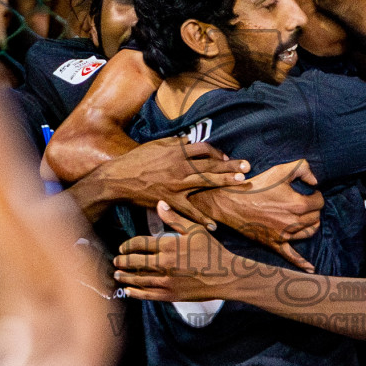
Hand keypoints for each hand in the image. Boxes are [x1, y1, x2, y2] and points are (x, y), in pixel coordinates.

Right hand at [100, 137, 250, 228]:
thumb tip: (188, 140)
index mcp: (176, 152)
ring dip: (225, 182)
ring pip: (206, 182)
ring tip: (242, 183)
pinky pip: (189, 210)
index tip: (226, 157)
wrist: (118, 179)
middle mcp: (180, 166)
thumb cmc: (135, 161)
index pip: (204, 148)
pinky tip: (214, 225)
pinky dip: (201, 219)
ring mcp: (176, 184)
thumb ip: (173, 142)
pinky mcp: (170, 200)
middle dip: (231, 165)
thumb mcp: (154, 145)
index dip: (217, 152)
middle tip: (247, 167)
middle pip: (211, 164)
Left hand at [115, 201, 239, 301]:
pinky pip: (148, 294)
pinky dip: (135, 292)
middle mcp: (164, 264)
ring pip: (138, 279)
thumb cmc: (212, 251)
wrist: (226, 276)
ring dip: (125, 276)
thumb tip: (159, 203)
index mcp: (169, 246)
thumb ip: (175, 218)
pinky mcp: (171, 295)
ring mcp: (167, 281)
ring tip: (117, 274)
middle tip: (115, 261)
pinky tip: (128, 290)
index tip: (122, 247)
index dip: (127, 245)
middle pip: (135, 262)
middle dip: (122, 261)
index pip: (139, 244)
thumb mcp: (196, 230)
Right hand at [196, 159, 323, 270]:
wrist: (232, 203)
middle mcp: (293, 222)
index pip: (319, 202)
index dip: (316, 195)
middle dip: (314, 209)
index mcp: (297, 204)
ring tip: (307, 218)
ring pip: (309, 233)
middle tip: (306, 203)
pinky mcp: (275, 244)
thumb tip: (316, 181)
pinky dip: (302, 263)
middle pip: (315, 217)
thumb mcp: (280, 170)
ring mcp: (284, 235)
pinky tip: (311, 269)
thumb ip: (303, 168)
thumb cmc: (256, 186)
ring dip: (311, 225)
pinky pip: (292, 256)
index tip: (309, 192)